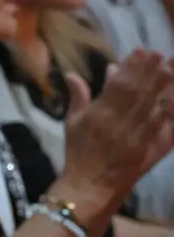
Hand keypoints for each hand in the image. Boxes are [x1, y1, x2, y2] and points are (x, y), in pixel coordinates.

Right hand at [63, 51, 173, 200]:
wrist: (91, 186)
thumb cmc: (78, 153)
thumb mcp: (72, 123)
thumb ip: (78, 97)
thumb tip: (72, 73)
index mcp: (100, 115)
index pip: (119, 86)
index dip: (132, 67)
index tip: (142, 50)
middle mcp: (121, 123)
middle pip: (139, 93)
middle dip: (151, 72)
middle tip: (161, 53)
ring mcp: (139, 137)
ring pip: (154, 107)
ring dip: (164, 87)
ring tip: (171, 68)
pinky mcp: (151, 150)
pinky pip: (165, 129)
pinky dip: (170, 113)